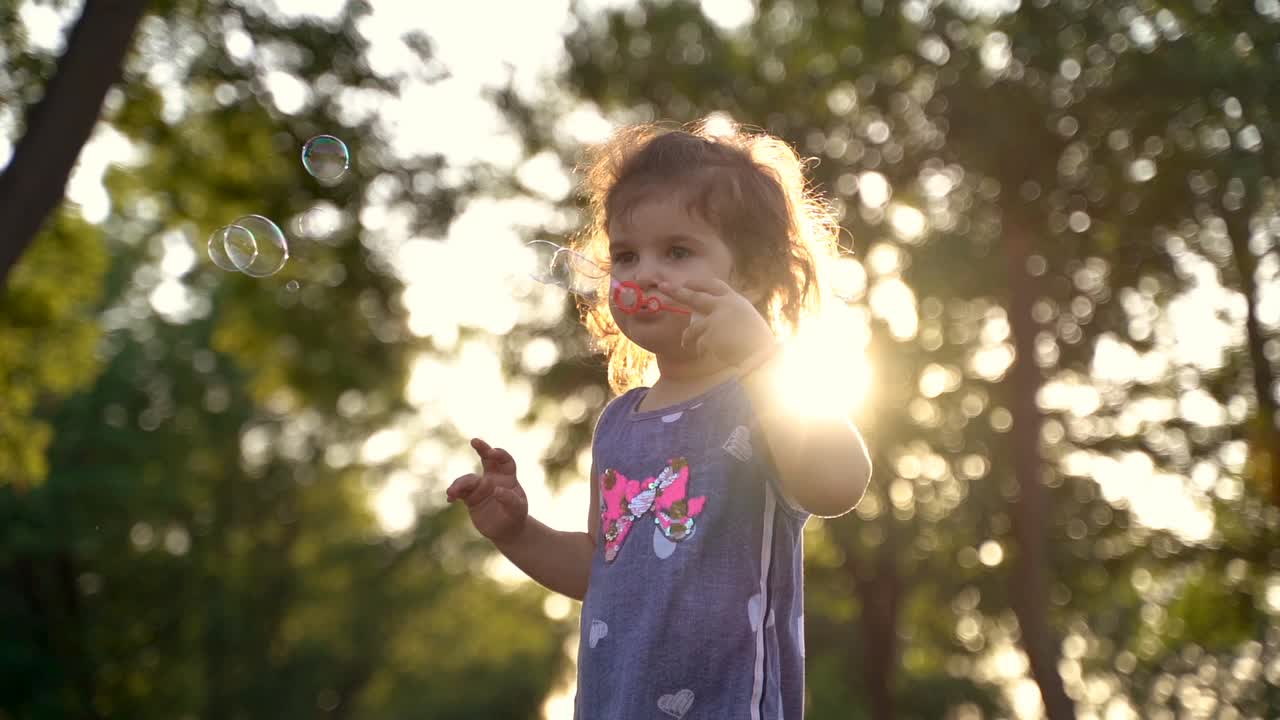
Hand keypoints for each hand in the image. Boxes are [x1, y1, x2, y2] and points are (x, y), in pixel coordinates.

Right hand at [446, 437, 528, 543]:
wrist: (506, 531)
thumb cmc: (515, 516)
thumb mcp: (517, 509)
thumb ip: (509, 499)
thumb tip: (496, 490)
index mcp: (508, 477)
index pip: (505, 460)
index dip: (500, 454)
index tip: (492, 453)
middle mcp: (493, 478)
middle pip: (487, 458)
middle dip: (482, 448)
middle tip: (474, 440)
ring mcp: (480, 487)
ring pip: (468, 479)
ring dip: (459, 484)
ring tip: (452, 493)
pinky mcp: (470, 498)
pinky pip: (459, 492)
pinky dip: (454, 494)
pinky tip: (450, 499)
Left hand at [659, 278, 775, 368]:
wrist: (762, 355)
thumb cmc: (759, 342)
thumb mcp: (748, 320)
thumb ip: (732, 315)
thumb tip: (716, 317)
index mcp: (736, 300)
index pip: (715, 285)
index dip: (700, 283)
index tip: (687, 283)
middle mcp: (724, 306)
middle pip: (695, 297)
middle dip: (677, 292)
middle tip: (664, 287)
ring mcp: (715, 320)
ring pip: (692, 328)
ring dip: (687, 337)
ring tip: (685, 343)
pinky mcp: (710, 335)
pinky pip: (700, 345)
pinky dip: (702, 351)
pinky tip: (710, 356)